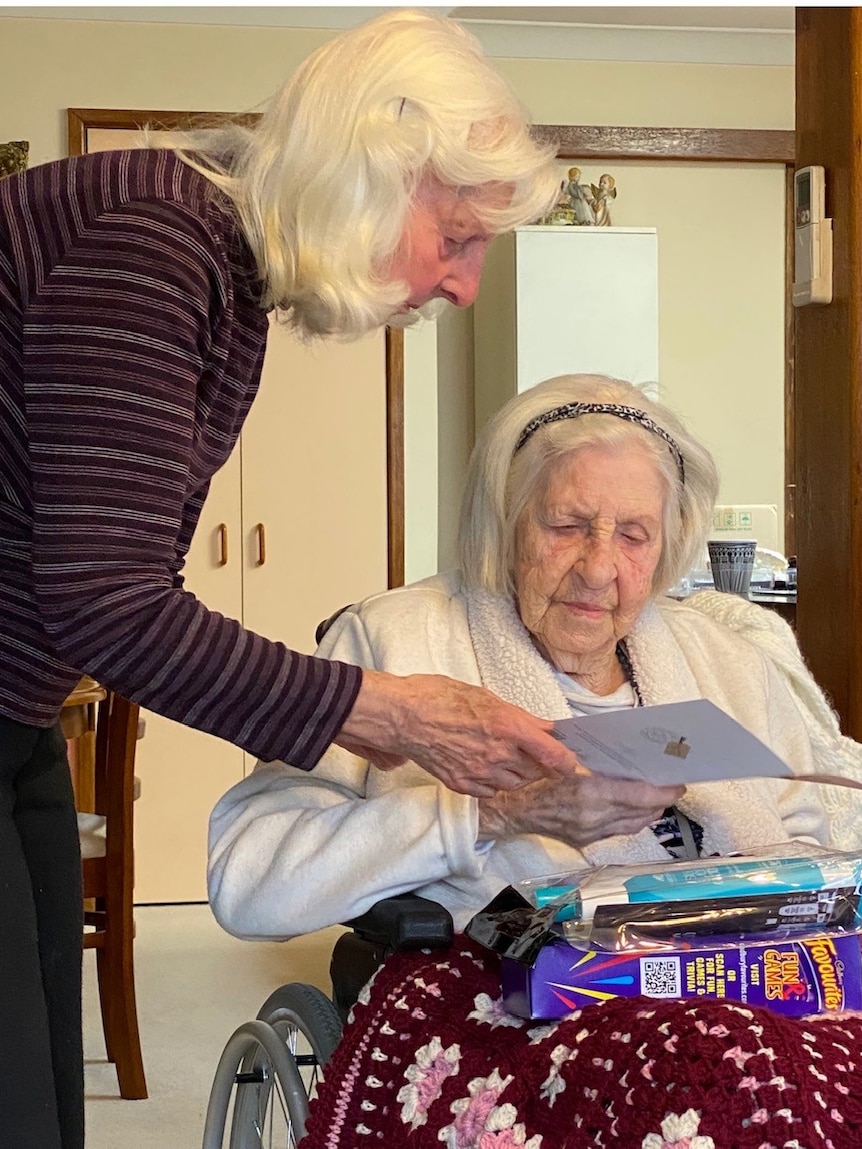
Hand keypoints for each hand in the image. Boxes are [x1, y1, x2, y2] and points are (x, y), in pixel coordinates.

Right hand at [334, 669, 582, 797]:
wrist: (401, 716)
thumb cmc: (439, 696)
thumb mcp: (486, 696)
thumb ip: (519, 717)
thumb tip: (546, 729)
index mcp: (509, 727)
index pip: (554, 756)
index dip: (568, 762)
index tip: (572, 762)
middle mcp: (498, 754)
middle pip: (536, 772)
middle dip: (540, 764)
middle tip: (535, 753)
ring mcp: (479, 773)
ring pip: (515, 784)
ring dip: (518, 774)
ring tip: (505, 757)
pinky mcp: (462, 785)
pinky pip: (490, 791)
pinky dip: (493, 782)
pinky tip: (484, 766)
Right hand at [478, 772, 685, 849]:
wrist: (511, 807)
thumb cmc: (534, 778)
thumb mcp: (567, 761)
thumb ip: (598, 762)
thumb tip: (629, 757)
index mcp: (589, 793)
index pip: (640, 795)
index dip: (664, 791)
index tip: (678, 784)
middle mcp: (593, 817)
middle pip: (642, 813)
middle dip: (662, 801)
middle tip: (673, 788)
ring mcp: (590, 832)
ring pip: (633, 825)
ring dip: (649, 812)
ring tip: (659, 798)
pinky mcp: (585, 841)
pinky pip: (618, 831)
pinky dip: (632, 820)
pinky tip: (635, 810)